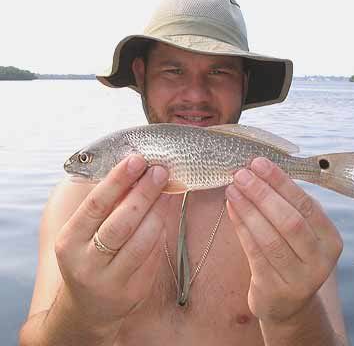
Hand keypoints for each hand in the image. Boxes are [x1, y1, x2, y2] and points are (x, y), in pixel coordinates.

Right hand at [54, 155, 168, 330]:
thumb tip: (137, 171)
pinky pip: (153, 253)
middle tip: (160, 170)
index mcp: (70, 241)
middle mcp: (87, 262)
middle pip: (121, 223)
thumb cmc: (90, 256)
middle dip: (144, 193)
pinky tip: (168, 211)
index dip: (117, 180)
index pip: (95, 206)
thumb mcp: (86, 233)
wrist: (91, 306)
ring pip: (142, 240)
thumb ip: (106, 206)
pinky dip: (163, 228)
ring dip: (160, 210)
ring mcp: (110, 280)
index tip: (137, 160)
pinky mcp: (133, 290)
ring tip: (169, 187)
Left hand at [225, 157, 342, 323]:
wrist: (287, 302)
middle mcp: (319, 260)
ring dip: (248, 209)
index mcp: (330, 239)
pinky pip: (254, 252)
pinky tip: (231, 208)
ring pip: (270, 238)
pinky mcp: (274, 289)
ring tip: (232, 188)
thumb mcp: (301, 232)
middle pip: (290, 221)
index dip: (281, 182)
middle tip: (241, 174)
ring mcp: (298, 278)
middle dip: (263, 194)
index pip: (307, 204)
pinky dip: (241, 227)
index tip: (259, 163)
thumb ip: (288, 205)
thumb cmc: (292, 255)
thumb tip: (259, 171)